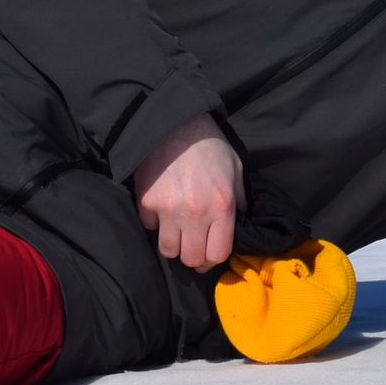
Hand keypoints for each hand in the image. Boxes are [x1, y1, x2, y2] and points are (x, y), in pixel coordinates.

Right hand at [133, 113, 245, 271]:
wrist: (176, 124)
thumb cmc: (210, 146)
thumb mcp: (236, 171)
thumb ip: (239, 201)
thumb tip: (239, 225)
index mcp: (222, 207)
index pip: (217, 254)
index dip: (213, 260)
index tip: (209, 255)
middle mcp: (195, 213)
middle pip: (190, 258)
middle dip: (193, 258)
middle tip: (193, 248)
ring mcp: (168, 209)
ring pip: (167, 250)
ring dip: (173, 245)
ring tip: (178, 233)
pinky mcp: (146, 202)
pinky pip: (149, 227)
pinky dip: (155, 223)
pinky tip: (162, 209)